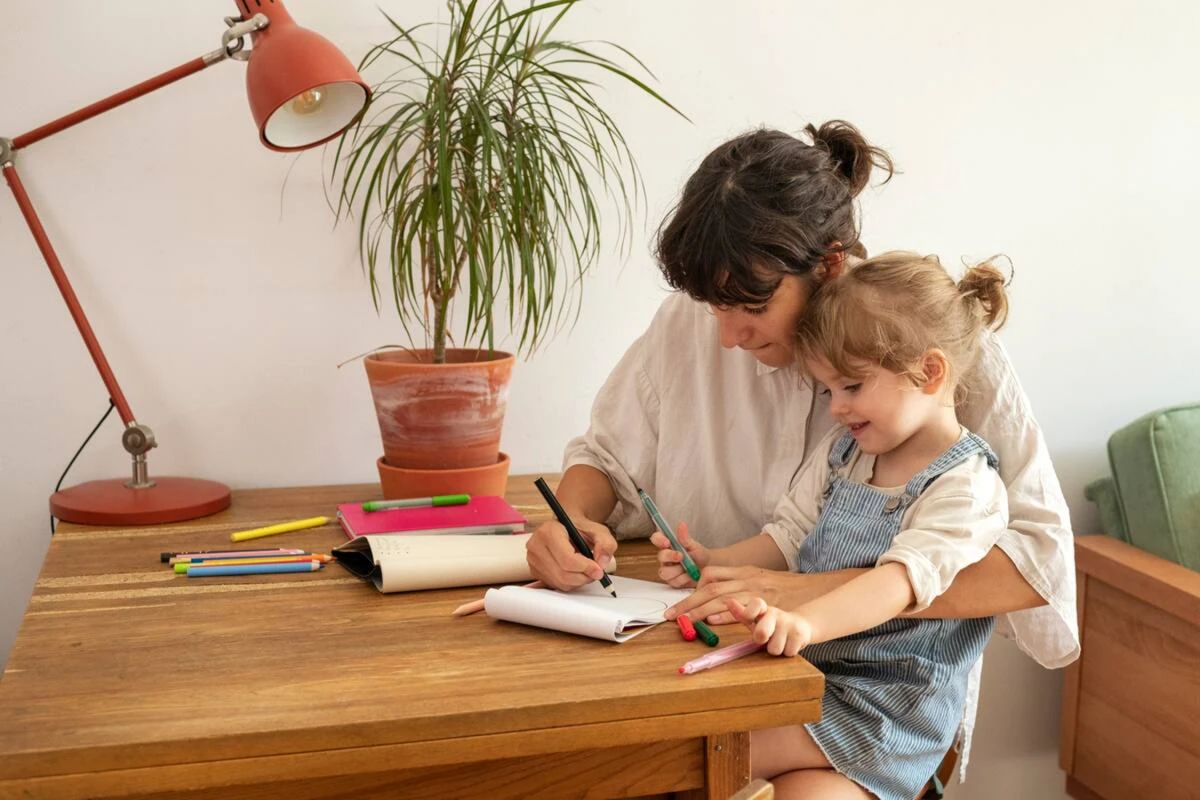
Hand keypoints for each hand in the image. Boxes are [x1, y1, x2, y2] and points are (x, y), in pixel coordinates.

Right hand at [525, 515, 616, 590]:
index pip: (567, 559)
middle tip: (596, 573)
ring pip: (560, 582)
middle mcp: (536, 545)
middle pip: (563, 574)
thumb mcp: (599, 531)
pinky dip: (569, 583)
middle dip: (584, 577)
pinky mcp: (534, 571)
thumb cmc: (580, 529)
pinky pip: (555, 585)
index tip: (598, 570)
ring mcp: (532, 559)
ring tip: (585, 570)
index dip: (586, 568)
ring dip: (578, 581)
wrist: (567, 528)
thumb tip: (601, 563)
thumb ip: (605, 544)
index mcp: (549, 531)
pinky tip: (574, 572)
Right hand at [651, 521, 708, 587]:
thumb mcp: (693, 545)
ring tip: (690, 568)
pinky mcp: (672, 581)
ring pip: (665, 572)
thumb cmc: (698, 555)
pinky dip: (684, 579)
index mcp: (668, 545)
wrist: (707, 568)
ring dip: (678, 570)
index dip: (658, 540)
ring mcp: (667, 570)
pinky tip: (690, 575)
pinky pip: (673, 581)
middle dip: (670, 556)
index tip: (667, 542)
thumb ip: (685, 537)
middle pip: (660, 556)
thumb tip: (681, 524)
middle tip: (681, 556)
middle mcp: (665, 558)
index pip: (656, 539)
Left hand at [665, 564, 826, 623]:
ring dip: (699, 610)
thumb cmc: (786, 588)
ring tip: (684, 621)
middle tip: (671, 615)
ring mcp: (756, 592)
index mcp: (744, 572)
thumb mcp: (760, 580)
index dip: (694, 587)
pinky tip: (713, 621)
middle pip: (710, 588)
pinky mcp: (767, 604)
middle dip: (688, 602)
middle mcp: (747, 579)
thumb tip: (718, 603)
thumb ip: (740, 586)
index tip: (683, 602)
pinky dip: (726, 615)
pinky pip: (742, 610)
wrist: (813, 589)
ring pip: (721, 598)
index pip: (711, 574)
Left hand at [725, 596, 812, 656]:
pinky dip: (787, 652)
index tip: (748, 617)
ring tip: (779, 641)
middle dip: (760, 639)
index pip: (756, 604)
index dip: (749, 611)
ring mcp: (789, 623)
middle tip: (764, 638)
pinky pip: (788, 653)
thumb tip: (729, 602)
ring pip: (774, 648)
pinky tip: (789, 643)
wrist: (801, 626)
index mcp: (763, 609)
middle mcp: (776, 614)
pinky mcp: (800, 634)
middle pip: (762, 632)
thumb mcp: (757, 619)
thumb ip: (742, 613)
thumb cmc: (772, 624)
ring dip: (776, 649)